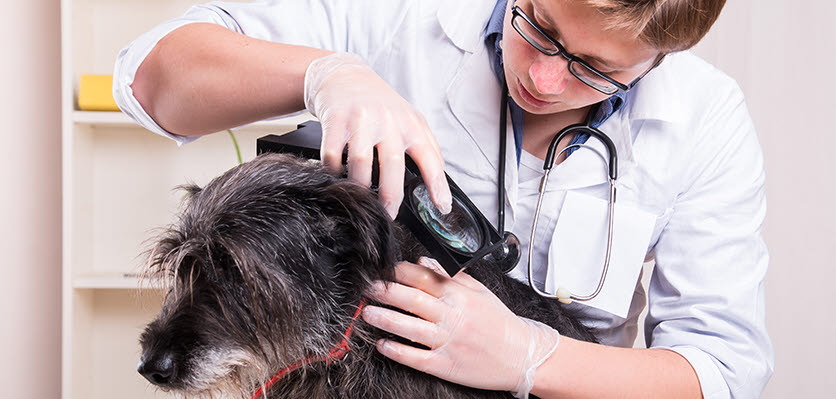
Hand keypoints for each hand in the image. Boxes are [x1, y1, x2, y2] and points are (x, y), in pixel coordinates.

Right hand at [304, 52, 451, 217]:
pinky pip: (333, 155)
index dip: (438, 184)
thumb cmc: (379, 103)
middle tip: (388, 214)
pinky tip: (338, 174)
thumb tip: (438, 183)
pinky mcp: (335, 119)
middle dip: (391, 196)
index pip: (430, 157)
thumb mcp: (409, 118)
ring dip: (359, 186)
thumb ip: (425, 146)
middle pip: (392, 164)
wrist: (345, 75)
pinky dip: (334, 170)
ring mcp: (360, 119)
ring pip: (360, 162)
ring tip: (361, 195)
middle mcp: (387, 120)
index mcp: (410, 123)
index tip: (442, 206)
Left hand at [362, 258, 560, 397]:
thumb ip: (450, 275)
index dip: (399, 272)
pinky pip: (416, 357)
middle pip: (412, 299)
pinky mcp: (446, 364)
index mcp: (459, 295)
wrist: (522, 355)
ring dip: (385, 318)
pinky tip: (383, 345)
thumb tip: (423, 261)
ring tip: (367, 313)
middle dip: (386, 291)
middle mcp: (453, 316)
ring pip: (410, 327)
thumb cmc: (500, 322)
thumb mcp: (479, 291)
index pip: (423, 277)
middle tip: (367, 287)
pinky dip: (397, 351)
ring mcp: (448, 341)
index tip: (382, 268)